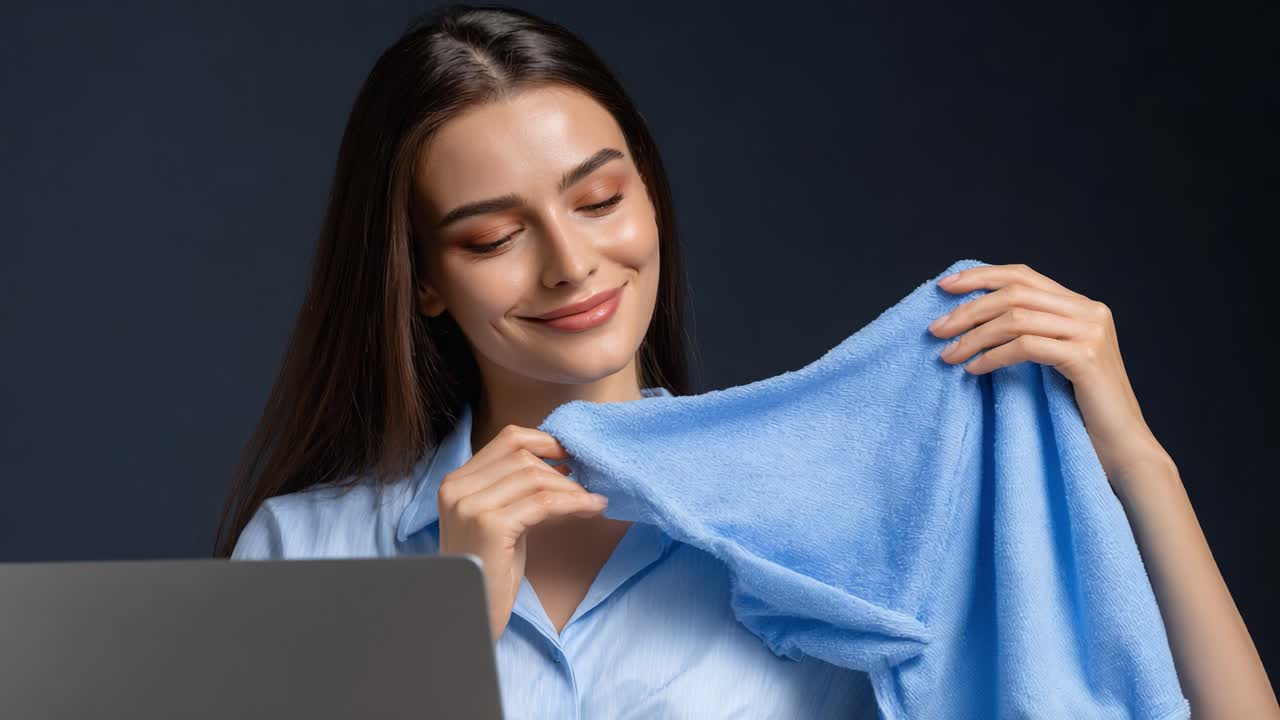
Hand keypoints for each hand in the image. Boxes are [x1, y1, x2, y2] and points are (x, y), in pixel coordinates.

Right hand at [436, 424, 608, 641]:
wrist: (471, 612)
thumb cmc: (491, 569)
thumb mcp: (499, 518)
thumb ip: (516, 488)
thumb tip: (563, 461)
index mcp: (456, 481)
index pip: (507, 439)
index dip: (545, 441)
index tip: (572, 455)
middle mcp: (457, 487)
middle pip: (524, 456)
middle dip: (561, 470)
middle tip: (587, 486)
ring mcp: (470, 506)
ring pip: (535, 477)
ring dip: (571, 488)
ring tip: (592, 501)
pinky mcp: (490, 525)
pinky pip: (543, 503)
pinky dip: (573, 502)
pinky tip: (591, 508)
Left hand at [930, 262, 1171, 496]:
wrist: (1123, 446)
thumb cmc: (1081, 409)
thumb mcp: (1055, 359)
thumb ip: (1031, 333)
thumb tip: (970, 320)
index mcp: (1081, 306)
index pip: (1023, 276)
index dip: (981, 277)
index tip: (944, 287)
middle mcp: (1089, 311)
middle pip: (1015, 293)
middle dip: (968, 309)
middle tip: (935, 330)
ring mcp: (1090, 331)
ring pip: (1016, 318)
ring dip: (974, 336)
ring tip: (947, 356)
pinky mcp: (1085, 356)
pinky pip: (1025, 346)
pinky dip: (993, 356)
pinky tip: (973, 370)